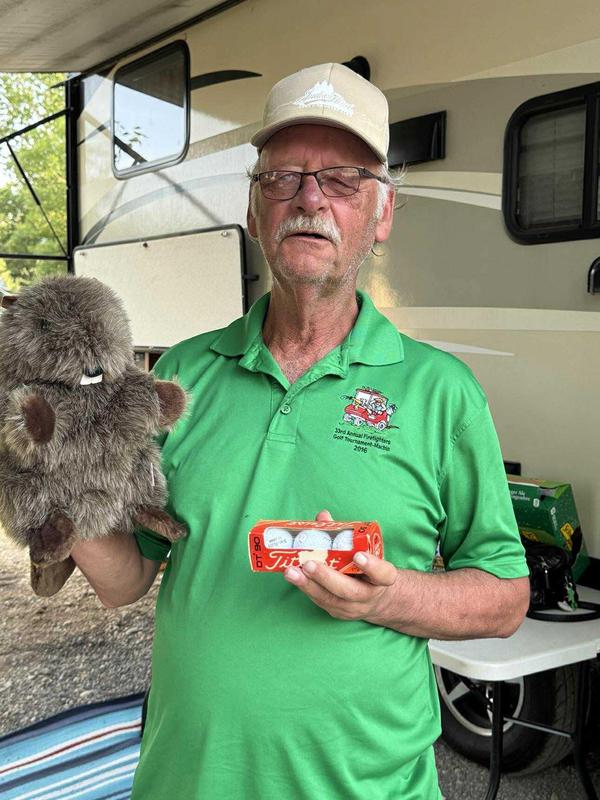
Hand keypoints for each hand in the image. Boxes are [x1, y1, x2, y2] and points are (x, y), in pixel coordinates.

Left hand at [283, 510, 398, 623]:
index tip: (358, 555)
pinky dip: (305, 587)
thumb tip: (323, 516)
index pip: (383, 574)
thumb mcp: (365, 552)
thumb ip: (345, 534)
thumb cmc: (368, 568)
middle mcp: (368, 595)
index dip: (372, 566)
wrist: (376, 599)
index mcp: (382, 578)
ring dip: (308, 584)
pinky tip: (292, 576)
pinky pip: (320, 600)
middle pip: (350, 590)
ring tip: (291, 571)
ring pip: (329, 599)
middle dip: (327, 577)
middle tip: (309, 564)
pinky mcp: (336, 612)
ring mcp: (351, 607)